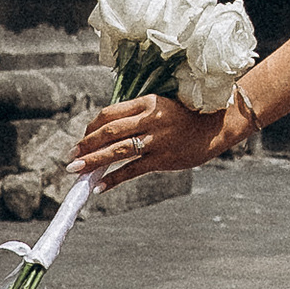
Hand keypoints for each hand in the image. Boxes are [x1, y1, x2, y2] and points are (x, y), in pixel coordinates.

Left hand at [73, 91, 236, 184]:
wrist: (218, 125)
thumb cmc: (188, 114)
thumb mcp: (162, 106)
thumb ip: (139, 114)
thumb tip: (109, 130)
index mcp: (148, 101)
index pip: (109, 113)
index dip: (91, 127)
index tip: (82, 138)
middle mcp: (150, 119)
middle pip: (108, 132)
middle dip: (86, 145)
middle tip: (70, 157)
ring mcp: (157, 139)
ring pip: (117, 151)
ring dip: (93, 161)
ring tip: (76, 170)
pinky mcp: (163, 158)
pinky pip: (133, 169)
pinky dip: (114, 178)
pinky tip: (100, 186)